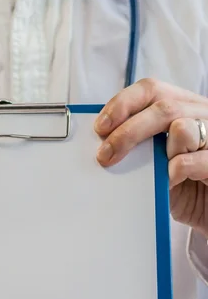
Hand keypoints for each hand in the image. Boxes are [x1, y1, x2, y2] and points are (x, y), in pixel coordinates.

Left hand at [94, 78, 207, 238]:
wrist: (207, 208)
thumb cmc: (181, 185)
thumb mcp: (155, 161)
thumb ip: (138, 146)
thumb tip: (102, 143)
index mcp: (183, 107)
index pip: (151, 90)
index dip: (123, 104)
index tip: (100, 127)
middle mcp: (201, 114)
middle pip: (162, 107)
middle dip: (127, 131)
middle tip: (105, 155)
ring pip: (181, 128)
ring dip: (158, 152)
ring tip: (152, 171)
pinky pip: (188, 161)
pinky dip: (172, 172)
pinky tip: (169, 182)